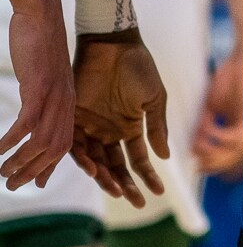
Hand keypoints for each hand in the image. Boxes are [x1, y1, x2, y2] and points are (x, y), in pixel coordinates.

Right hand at [0, 0, 73, 188]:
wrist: (42, 13)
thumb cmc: (39, 44)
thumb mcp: (44, 77)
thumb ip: (41, 98)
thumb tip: (31, 115)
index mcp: (68, 104)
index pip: (64, 144)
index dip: (50, 166)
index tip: (35, 182)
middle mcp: (66, 105)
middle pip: (54, 150)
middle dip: (33, 171)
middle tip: (12, 184)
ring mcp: (55, 97)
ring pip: (42, 142)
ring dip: (22, 161)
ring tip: (2, 172)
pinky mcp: (40, 87)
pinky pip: (29, 123)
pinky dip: (13, 140)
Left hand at [70, 36, 168, 204]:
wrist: (113, 44)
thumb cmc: (137, 67)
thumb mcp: (154, 99)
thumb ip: (157, 128)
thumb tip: (165, 157)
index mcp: (130, 127)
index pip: (137, 159)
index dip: (147, 176)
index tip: (157, 191)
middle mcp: (109, 131)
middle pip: (116, 166)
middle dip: (127, 185)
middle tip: (137, 202)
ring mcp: (91, 126)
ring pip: (96, 161)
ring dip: (106, 178)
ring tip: (118, 191)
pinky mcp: (74, 118)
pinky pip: (75, 146)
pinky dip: (85, 161)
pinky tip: (96, 172)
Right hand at [193, 48, 242, 176]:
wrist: (242, 60)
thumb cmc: (229, 82)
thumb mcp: (213, 109)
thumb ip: (206, 127)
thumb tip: (194, 147)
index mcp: (242, 135)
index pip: (234, 164)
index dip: (218, 170)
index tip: (200, 168)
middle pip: (234, 165)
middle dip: (212, 166)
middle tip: (197, 164)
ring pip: (231, 154)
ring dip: (210, 151)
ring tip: (198, 145)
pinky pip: (229, 138)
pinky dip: (214, 134)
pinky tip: (206, 125)